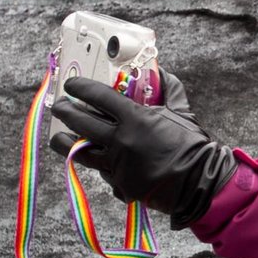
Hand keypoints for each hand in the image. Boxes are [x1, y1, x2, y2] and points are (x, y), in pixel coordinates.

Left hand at [50, 77, 236, 227]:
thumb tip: (163, 72)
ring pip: (80, 152)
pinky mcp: (120, 186)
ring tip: (58, 137)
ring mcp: (117, 166)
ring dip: (65, 142)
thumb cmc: (192, 145)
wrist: (200, 183)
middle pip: (80, 123)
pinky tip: (99, 159)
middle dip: (64, 111)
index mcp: (135, 119)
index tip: (72, 84)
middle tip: (59, 106)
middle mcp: (121, 141)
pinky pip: (103, 173)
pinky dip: (101, 165)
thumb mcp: (182, 113)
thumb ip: (170, 90)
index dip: (81, 88)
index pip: (99, 96)